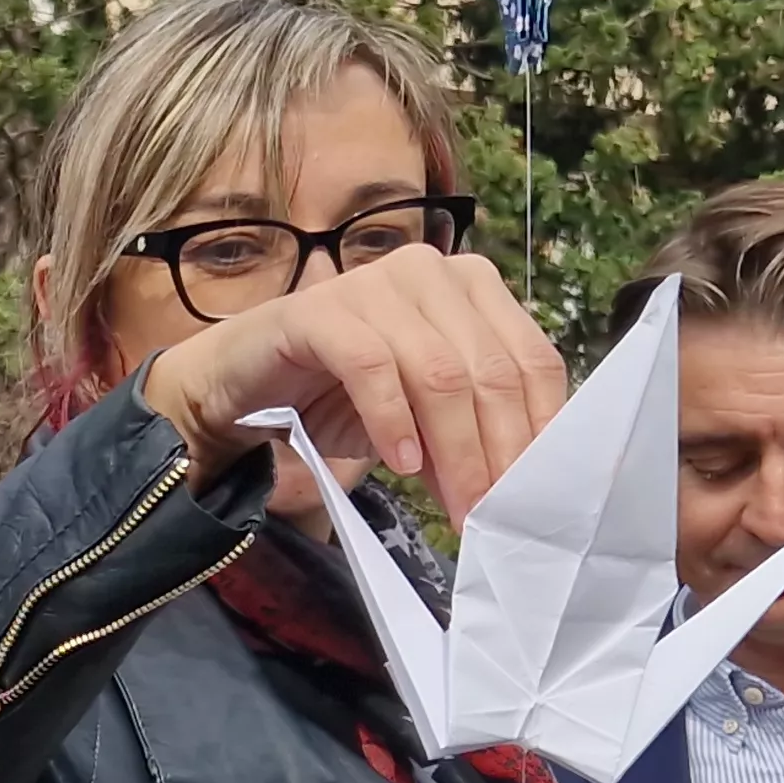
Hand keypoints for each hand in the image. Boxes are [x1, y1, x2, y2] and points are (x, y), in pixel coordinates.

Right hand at [138, 245, 570, 528]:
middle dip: (497, 450)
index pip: (530, 358)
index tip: (537, 493)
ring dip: (453, 449)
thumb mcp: (423, 422)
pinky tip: (399, 464)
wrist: (243, 383)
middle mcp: (431, 270)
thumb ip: (468, 437)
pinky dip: (392, 421)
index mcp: (472, 286)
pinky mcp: (319, 309)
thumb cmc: (341, 396)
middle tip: (495, 513)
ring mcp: (374, 283)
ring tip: (456, 505)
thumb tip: (514, 489)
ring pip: (439, 372)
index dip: (540, 429)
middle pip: (488, 370)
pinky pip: (372, 367)